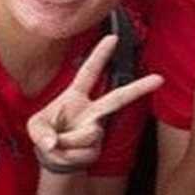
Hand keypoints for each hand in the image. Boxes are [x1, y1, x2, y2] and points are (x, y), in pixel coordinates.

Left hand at [26, 34, 164, 174]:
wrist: (55, 157)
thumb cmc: (46, 133)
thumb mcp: (34, 128)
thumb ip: (41, 133)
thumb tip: (53, 143)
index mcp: (75, 95)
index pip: (89, 72)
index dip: (100, 55)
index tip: (113, 37)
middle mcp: (91, 110)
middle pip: (118, 97)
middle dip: (139, 88)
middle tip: (160, 79)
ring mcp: (97, 128)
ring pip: (89, 133)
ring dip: (67, 142)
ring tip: (58, 144)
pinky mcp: (97, 147)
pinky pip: (84, 151)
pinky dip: (68, 156)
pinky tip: (65, 154)